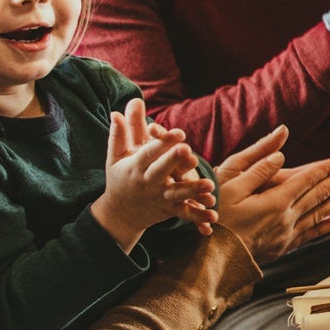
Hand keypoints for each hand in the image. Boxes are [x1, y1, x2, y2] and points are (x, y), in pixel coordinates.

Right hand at [92, 98, 213, 250]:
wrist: (118, 213)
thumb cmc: (120, 178)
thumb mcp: (115, 157)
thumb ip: (119, 134)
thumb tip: (117, 112)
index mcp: (136, 167)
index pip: (149, 152)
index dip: (163, 142)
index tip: (178, 132)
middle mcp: (148, 182)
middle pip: (161, 171)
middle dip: (174, 161)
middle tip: (189, 151)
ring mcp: (159, 198)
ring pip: (177, 194)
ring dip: (192, 190)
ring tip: (209, 184)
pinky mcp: (168, 210)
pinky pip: (185, 214)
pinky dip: (198, 216)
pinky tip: (213, 215)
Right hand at [214, 126, 329, 263]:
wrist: (210, 259)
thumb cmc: (215, 218)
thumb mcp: (230, 186)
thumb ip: (258, 169)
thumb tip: (282, 153)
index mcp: (275, 200)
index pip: (308, 180)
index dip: (327, 169)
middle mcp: (286, 218)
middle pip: (321, 195)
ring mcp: (286, 234)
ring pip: (320, 214)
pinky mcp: (282, 247)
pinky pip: (309, 234)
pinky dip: (325, 226)